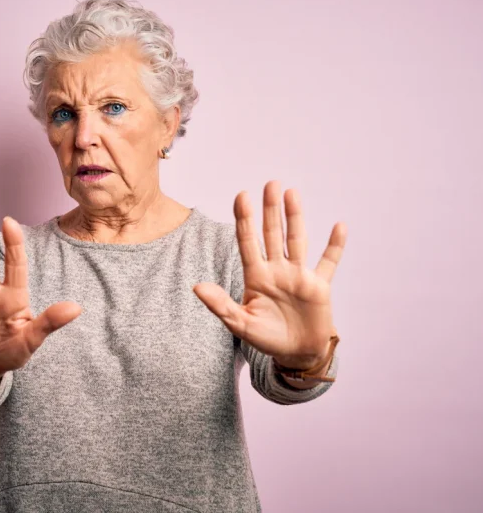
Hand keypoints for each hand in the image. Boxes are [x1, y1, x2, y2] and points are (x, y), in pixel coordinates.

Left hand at [193, 181, 346, 369]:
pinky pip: (328, 263)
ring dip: (295, 217)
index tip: (242, 196)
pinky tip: (340, 226)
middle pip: (272, 234)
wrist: (295, 354)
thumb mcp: (240, 324)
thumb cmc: (265, 339)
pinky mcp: (319, 286)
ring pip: (296, 240)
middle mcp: (277, 270)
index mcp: (256, 276)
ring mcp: (298, 276)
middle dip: (270, 210)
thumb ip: (220, 305)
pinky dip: (335, 246)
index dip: (244, 219)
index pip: (248, 242)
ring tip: (292, 193)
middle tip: (271, 183)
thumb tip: (197, 287)